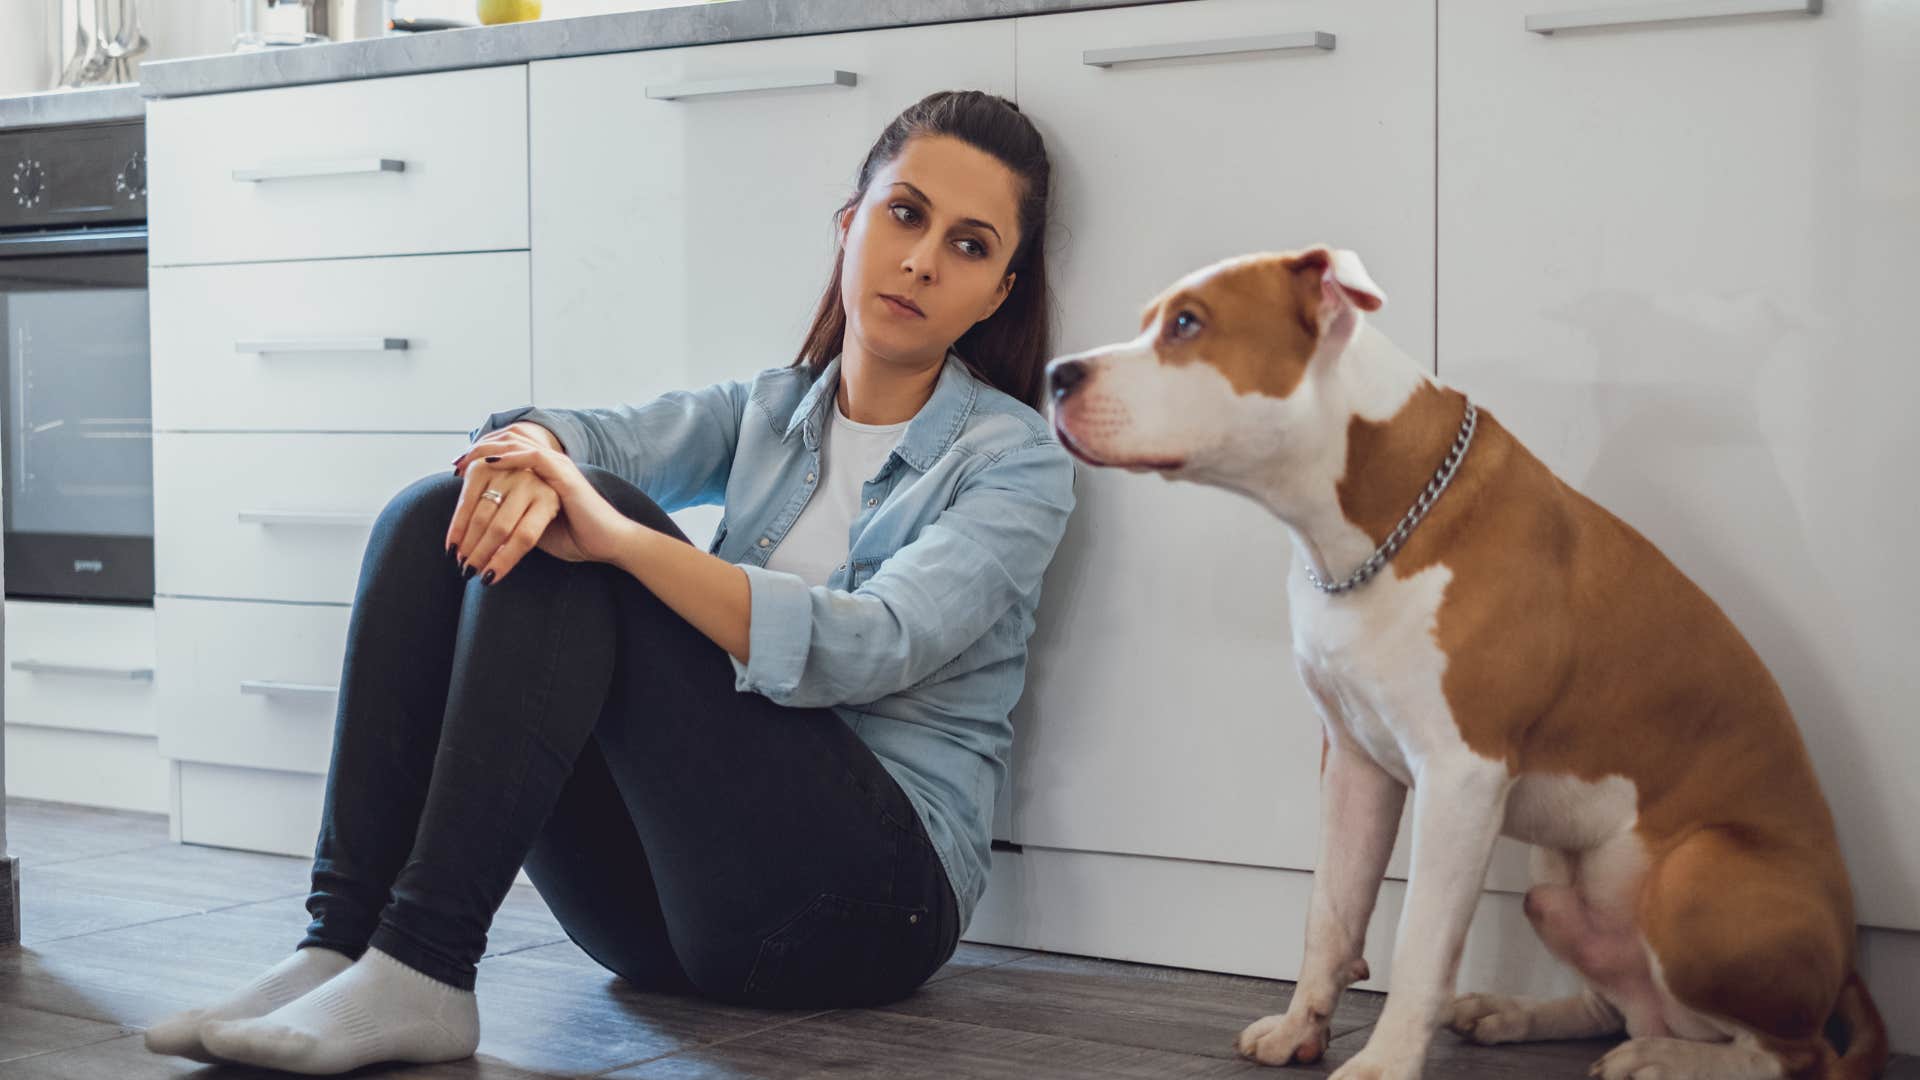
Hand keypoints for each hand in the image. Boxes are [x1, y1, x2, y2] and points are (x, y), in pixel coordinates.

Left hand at [446, 432, 639, 582]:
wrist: (607, 544)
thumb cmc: (574, 538)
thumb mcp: (531, 527)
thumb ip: (509, 520)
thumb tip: (477, 531)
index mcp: (536, 476)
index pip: (499, 460)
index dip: (473, 463)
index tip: (452, 470)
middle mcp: (544, 466)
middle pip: (499, 458)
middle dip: (474, 464)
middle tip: (452, 469)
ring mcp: (555, 467)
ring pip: (511, 453)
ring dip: (485, 461)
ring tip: (461, 466)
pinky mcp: (564, 474)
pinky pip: (534, 456)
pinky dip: (510, 456)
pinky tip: (489, 462)